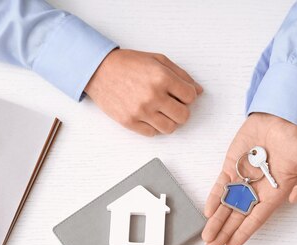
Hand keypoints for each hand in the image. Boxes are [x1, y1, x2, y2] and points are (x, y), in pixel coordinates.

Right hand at [84, 49, 202, 136]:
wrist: (98, 71)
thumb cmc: (128, 64)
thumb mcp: (157, 60)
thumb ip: (181, 75)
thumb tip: (198, 91)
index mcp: (162, 78)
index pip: (190, 97)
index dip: (187, 96)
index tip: (180, 94)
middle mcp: (153, 96)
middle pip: (184, 116)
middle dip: (181, 110)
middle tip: (172, 105)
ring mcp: (141, 111)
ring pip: (170, 128)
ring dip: (169, 121)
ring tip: (161, 112)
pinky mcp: (130, 122)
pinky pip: (152, 133)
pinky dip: (153, 127)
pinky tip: (148, 116)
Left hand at [202, 113, 296, 244]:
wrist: (277, 118)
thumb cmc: (294, 141)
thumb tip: (295, 199)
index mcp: (273, 194)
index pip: (256, 219)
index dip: (243, 233)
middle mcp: (256, 191)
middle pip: (237, 217)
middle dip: (224, 233)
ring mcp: (242, 180)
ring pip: (226, 205)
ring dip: (216, 221)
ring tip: (207, 237)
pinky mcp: (231, 167)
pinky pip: (221, 186)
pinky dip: (214, 198)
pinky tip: (208, 211)